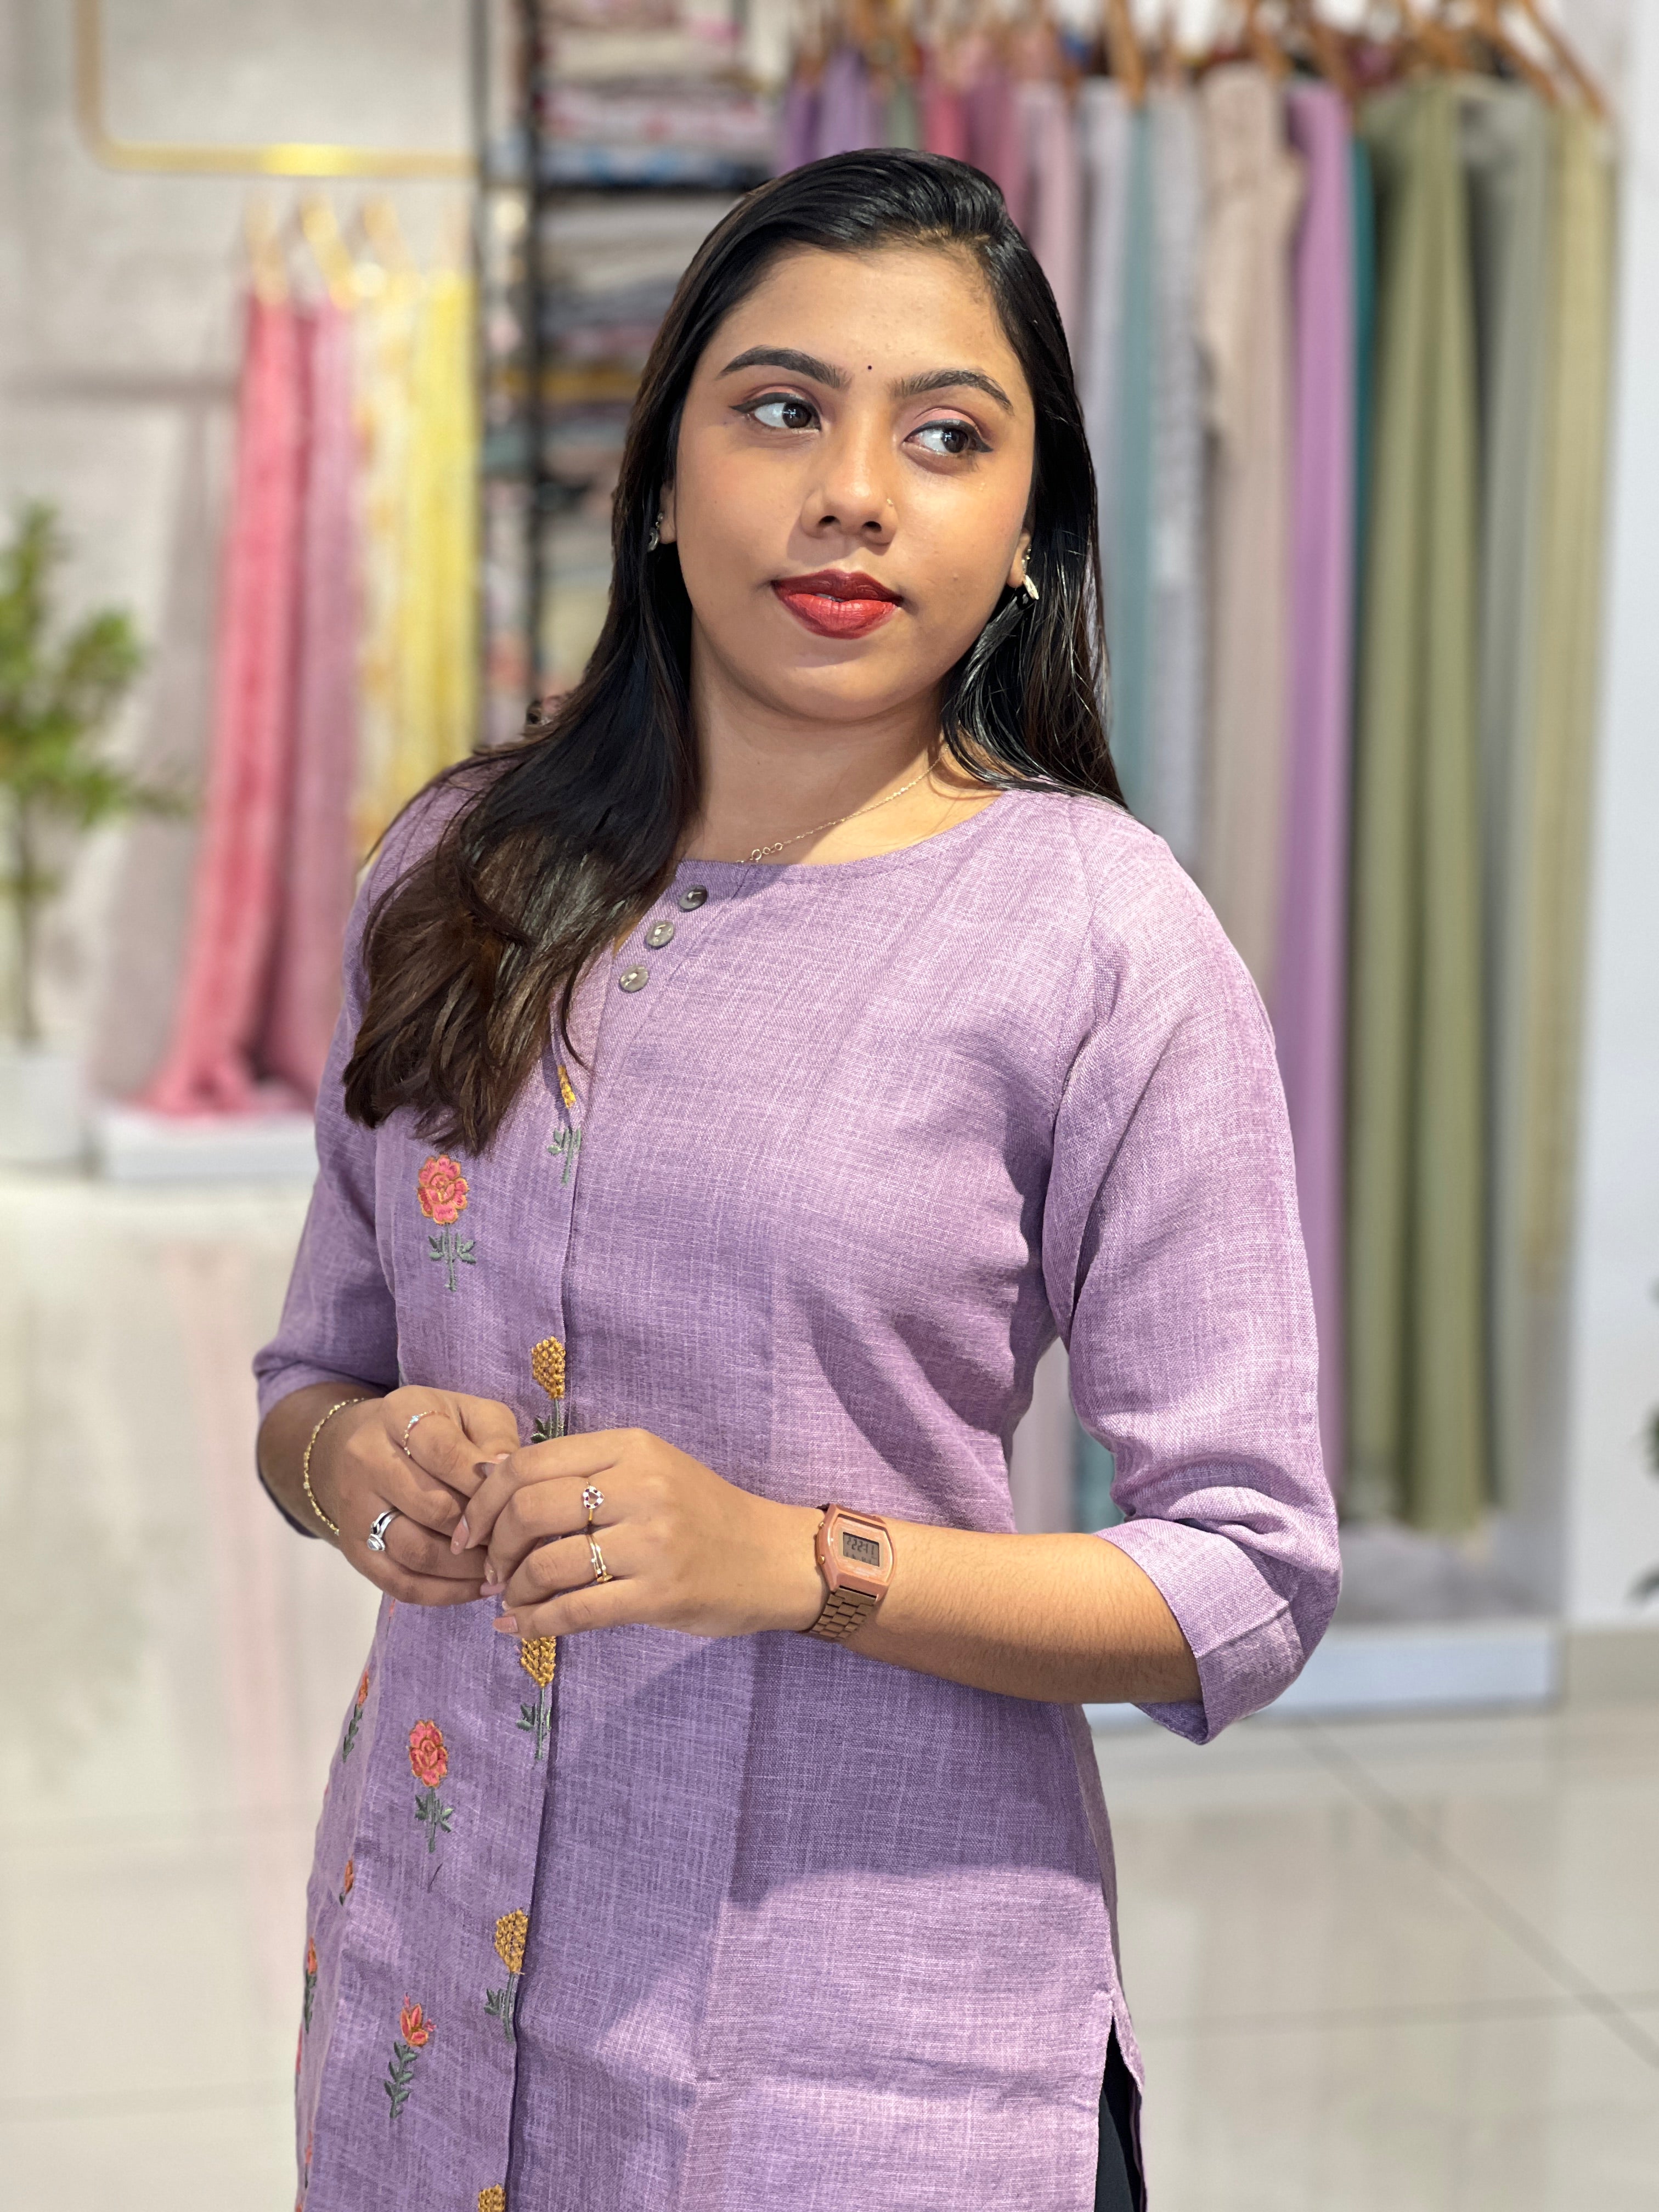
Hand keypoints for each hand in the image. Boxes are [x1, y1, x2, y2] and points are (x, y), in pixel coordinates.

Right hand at [311, 1387, 520, 1606]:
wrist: (369, 1448)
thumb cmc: (439, 1430)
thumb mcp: (472, 1415)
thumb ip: (496, 1439)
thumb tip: (506, 1474)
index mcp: (399, 1414)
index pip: (443, 1452)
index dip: (484, 1481)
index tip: (515, 1497)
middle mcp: (367, 1459)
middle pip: (432, 1507)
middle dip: (482, 1529)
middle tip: (516, 1540)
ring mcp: (356, 1508)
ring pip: (415, 1552)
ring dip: (467, 1568)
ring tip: (503, 1568)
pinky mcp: (354, 1549)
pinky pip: (400, 1583)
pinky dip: (445, 1593)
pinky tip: (479, 1588)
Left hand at [456, 1428, 825, 1642]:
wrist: (775, 1557)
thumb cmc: (703, 1514)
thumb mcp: (648, 1471)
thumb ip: (583, 1473)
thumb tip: (492, 1481)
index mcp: (631, 1448)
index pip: (530, 1462)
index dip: (484, 1499)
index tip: (469, 1529)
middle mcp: (640, 1486)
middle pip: (529, 1508)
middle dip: (493, 1546)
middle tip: (489, 1570)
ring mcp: (652, 1541)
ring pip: (548, 1563)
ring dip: (514, 1589)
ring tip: (511, 1600)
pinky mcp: (661, 1593)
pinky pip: (577, 1609)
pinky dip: (536, 1622)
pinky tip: (521, 1628)